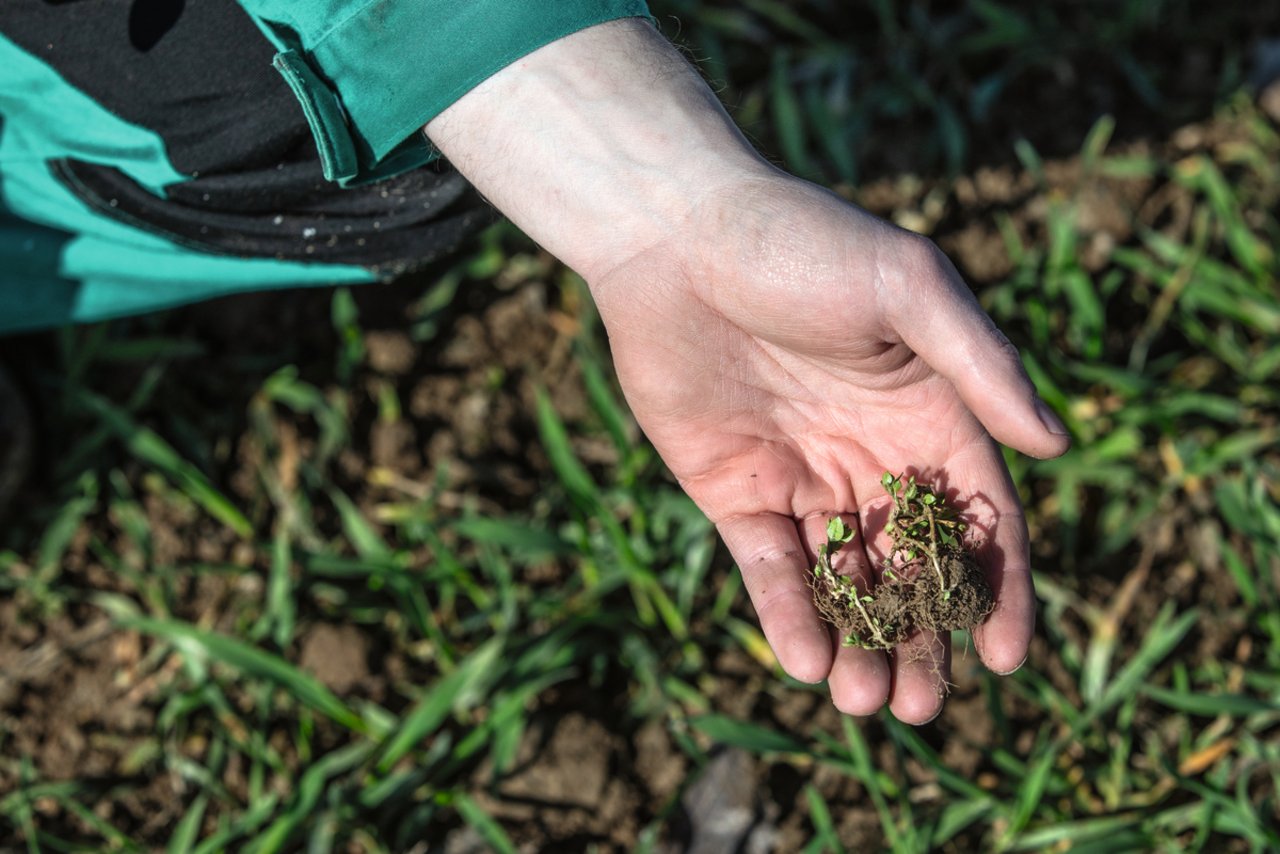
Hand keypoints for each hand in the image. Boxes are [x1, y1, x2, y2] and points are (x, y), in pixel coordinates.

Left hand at [589, 173, 1069, 721]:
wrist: (673, 235)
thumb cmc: (800, 243)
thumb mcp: (906, 288)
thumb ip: (979, 365)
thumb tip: (1056, 445)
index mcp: (930, 414)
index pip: (980, 518)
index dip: (999, 588)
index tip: (1005, 657)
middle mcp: (871, 456)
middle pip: (914, 569)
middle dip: (924, 638)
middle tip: (925, 706)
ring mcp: (802, 479)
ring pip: (844, 582)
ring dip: (860, 643)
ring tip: (867, 702)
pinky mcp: (734, 492)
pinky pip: (768, 567)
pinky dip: (787, 615)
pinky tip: (804, 662)